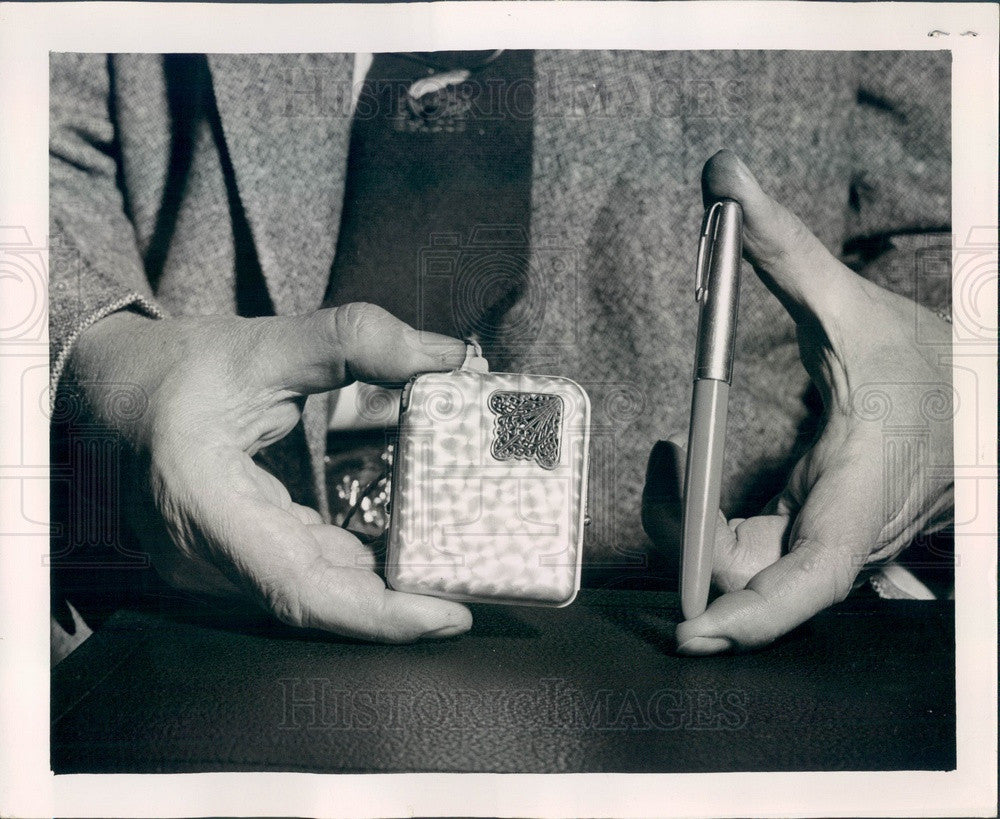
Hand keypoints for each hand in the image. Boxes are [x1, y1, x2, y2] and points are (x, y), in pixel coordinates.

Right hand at [67, 304, 472, 641]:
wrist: (110, 391)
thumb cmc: (175, 369)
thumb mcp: (265, 344)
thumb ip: (356, 340)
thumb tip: (449, 356)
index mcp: (203, 500)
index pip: (299, 587)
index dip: (379, 615)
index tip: (449, 616)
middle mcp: (200, 553)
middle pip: (314, 602)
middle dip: (397, 607)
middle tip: (471, 591)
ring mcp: (208, 565)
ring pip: (309, 595)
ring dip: (378, 590)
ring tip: (446, 573)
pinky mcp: (224, 559)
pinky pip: (296, 577)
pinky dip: (349, 570)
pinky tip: (393, 556)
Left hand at [642, 151, 952, 654]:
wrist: (974, 389)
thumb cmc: (921, 358)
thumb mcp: (849, 303)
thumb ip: (783, 244)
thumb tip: (725, 172)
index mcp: (860, 488)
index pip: (812, 576)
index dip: (758, 615)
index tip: (697, 631)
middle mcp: (846, 529)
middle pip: (757, 576)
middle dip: (691, 546)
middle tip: (657, 477)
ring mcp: (834, 540)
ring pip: (752, 570)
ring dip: (699, 533)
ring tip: (668, 464)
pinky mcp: (823, 534)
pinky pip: (765, 562)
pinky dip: (725, 545)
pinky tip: (696, 505)